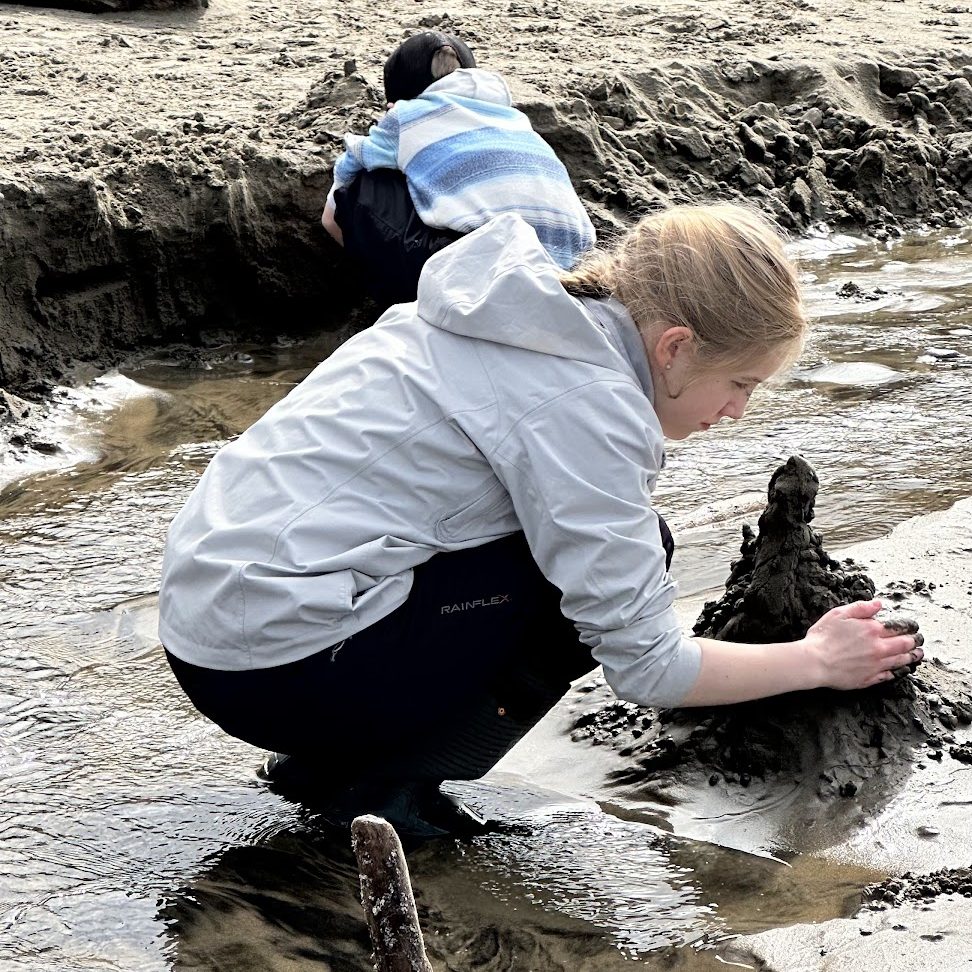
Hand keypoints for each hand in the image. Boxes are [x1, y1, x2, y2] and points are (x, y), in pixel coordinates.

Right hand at [804, 599, 923, 690]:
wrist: (814, 662)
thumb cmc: (822, 637)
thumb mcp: (839, 614)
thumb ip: (861, 608)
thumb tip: (878, 604)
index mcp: (872, 630)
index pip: (899, 627)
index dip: (910, 626)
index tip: (914, 626)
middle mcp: (878, 648)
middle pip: (905, 645)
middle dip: (915, 641)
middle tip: (920, 640)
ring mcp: (876, 665)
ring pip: (901, 661)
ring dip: (912, 657)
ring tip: (918, 655)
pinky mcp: (869, 678)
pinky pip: (890, 675)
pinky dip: (899, 671)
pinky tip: (902, 670)